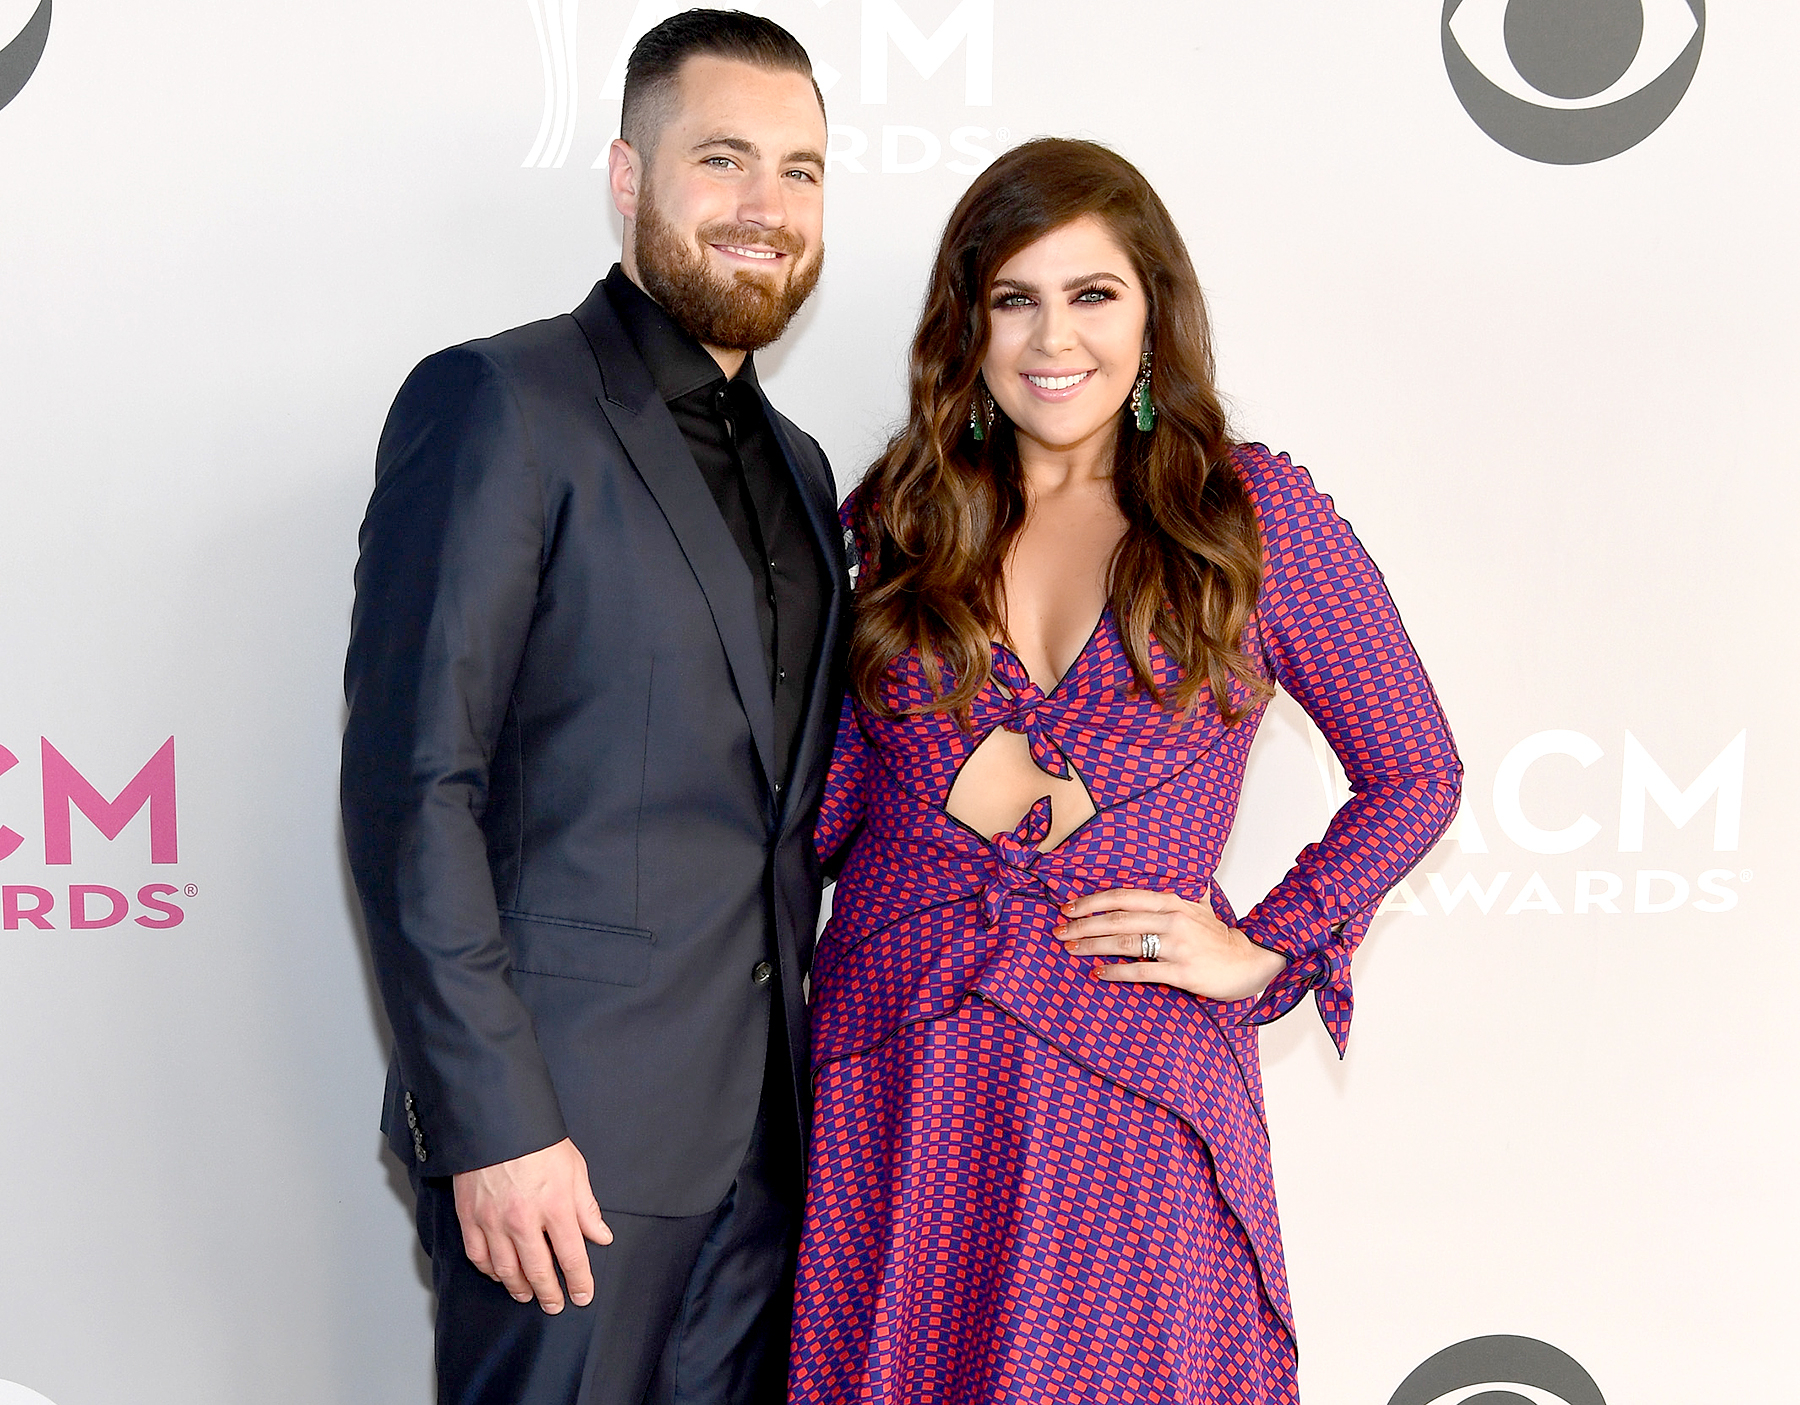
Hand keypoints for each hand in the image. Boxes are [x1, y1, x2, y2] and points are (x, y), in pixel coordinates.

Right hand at [452, 1137, 612, 1313]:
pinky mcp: (470, 1217)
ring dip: (520, 1288)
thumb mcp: (574, 1169)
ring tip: (529, 1295)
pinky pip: (479, 1256)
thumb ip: (587, 1207)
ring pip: (507, 1270)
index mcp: (555, 1206)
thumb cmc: (539, 1143)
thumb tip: (601, 1236)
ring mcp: (493, 1221)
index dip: (580, 1281)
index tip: (583, 1296)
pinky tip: (499, 1275)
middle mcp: (524, 1220)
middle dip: (550, 1294)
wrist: (496, 1122)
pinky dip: (490, 1271)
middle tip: (556, 1305)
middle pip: (539, 1271)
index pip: (572, 1257)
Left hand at [1053, 888, 1287, 1001]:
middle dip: (1083, 924)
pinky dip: (1117, 971)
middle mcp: (1173, 919)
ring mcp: (1178, 946)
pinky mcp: (1182, 971)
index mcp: (1173, 902)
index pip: (1123, 897)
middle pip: (1118, 919)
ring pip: (1125, 942)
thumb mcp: (1200, 906)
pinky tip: (1098, 972)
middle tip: (1059, 930)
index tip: (1068, 907)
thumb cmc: (1220, 937)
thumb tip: (1176, 876)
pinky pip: (1142, 971)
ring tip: (1070, 949)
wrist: (1251, 961)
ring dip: (1093, 945)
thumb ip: (1183, 892)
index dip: (1092, 901)